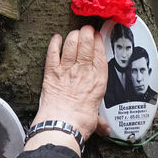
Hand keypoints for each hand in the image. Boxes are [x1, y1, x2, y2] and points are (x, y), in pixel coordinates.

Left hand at [33, 26, 107, 141]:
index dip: (99, 42)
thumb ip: (100, 121)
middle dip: (86, 33)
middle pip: (86, 45)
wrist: (61, 125)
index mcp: (98, 82)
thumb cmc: (80, 123)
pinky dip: (54, 43)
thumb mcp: (95, 121)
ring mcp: (67, 70)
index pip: (100, 55)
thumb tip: (106, 129)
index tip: (98, 36)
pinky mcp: (51, 73)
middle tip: (86, 29)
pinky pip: (53, 53)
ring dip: (73, 36)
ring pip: (71, 45)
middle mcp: (84, 72)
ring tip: (74, 32)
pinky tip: (56, 38)